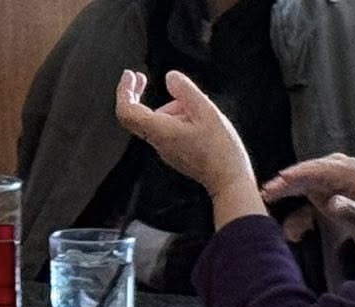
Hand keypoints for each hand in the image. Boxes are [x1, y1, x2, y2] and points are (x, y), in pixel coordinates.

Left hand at [114, 68, 256, 204]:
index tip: (130, 77)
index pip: (127, 111)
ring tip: (197, 110)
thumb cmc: (221, 152)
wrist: (230, 181)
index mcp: (161, 131)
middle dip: (143, 96)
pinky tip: (198, 121)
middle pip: (141, 115)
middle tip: (142, 80)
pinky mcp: (175, 154)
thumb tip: (170, 78)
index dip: (124, 90)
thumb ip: (186, 91)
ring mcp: (166, 150)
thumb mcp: (207, 112)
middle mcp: (159, 142)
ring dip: (171, 109)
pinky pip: (168, 131)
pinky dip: (178, 120)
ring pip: (158, 121)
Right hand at [263, 154, 354, 241]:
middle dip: (286, 181)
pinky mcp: (322, 179)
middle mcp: (338, 165)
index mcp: (350, 170)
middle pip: (307, 171)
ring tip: (267, 194)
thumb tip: (333, 203)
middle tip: (267, 191)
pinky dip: (291, 191)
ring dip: (285, 187)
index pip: (319, 170)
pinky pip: (303, 184)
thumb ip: (350, 210)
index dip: (299, 176)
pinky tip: (274, 195)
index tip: (282, 180)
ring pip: (302, 177)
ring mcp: (328, 171)